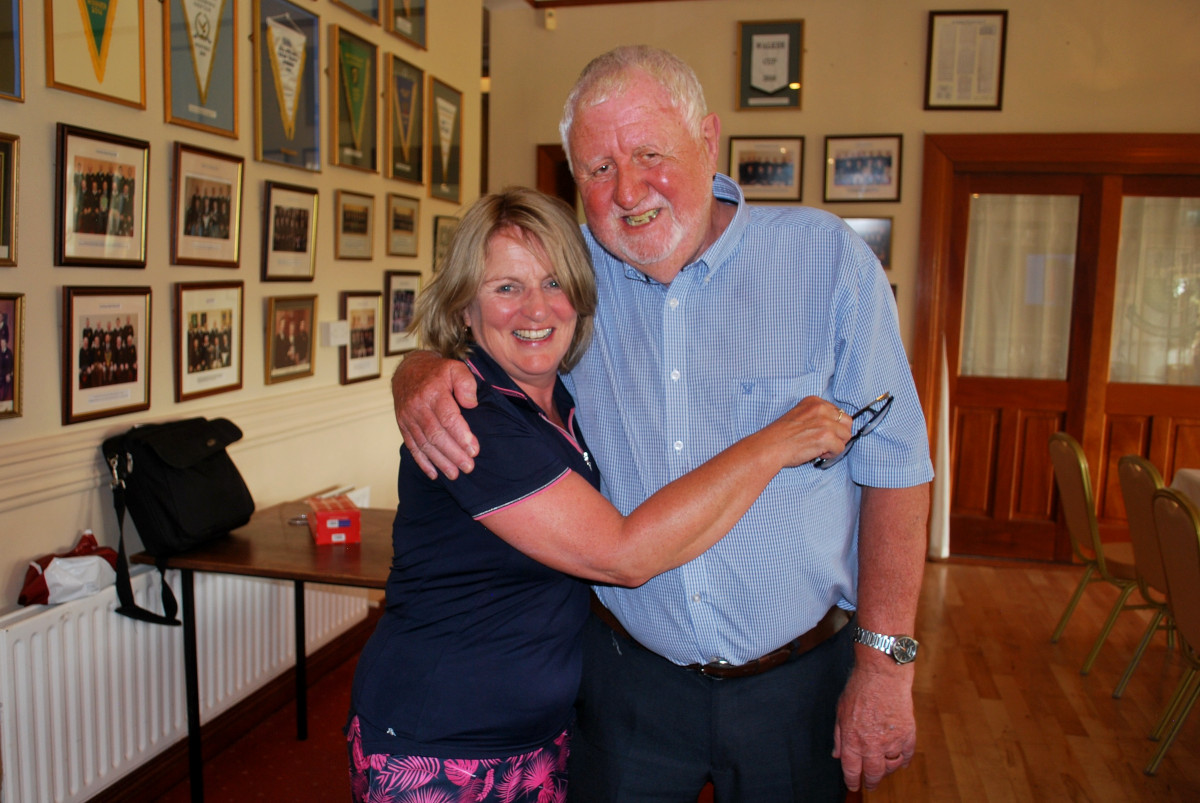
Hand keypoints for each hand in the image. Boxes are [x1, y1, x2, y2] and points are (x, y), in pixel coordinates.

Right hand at [392, 351, 479, 479]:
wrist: (408, 371)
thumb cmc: (438, 372)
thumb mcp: (455, 368)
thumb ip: (466, 382)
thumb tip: (471, 404)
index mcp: (433, 392)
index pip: (447, 417)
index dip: (461, 435)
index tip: (474, 450)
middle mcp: (418, 406)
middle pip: (436, 435)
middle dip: (453, 454)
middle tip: (469, 467)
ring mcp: (408, 418)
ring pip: (425, 444)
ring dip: (440, 461)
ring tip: (455, 474)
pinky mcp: (403, 426)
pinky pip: (412, 446)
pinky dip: (422, 462)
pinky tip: (434, 474)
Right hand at [761, 396, 852, 466]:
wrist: (770, 446)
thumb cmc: (780, 436)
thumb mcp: (798, 415)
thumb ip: (816, 416)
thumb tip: (834, 427)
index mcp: (814, 401)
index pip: (838, 412)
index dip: (833, 426)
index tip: (822, 433)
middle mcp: (821, 408)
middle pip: (847, 422)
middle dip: (840, 434)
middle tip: (826, 443)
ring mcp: (824, 422)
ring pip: (846, 436)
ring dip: (835, 445)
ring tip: (820, 449)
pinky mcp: (826, 437)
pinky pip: (840, 448)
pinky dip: (831, 455)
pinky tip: (817, 454)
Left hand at [832, 661, 916, 791]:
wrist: (882, 674)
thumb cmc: (859, 688)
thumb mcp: (840, 711)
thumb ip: (839, 736)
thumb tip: (837, 754)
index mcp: (853, 739)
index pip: (852, 770)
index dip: (852, 781)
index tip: (853, 786)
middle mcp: (873, 744)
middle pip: (874, 774)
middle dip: (872, 782)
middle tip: (871, 785)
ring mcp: (892, 740)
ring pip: (892, 766)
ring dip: (888, 769)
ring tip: (884, 767)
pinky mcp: (908, 734)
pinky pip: (907, 755)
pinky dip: (904, 760)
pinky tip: (900, 759)